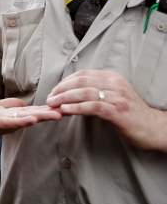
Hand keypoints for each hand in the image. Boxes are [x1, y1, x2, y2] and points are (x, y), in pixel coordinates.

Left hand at [0, 98, 62, 145]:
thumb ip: (11, 105)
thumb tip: (25, 102)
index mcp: (14, 116)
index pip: (36, 110)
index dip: (51, 107)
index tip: (67, 102)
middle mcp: (13, 121)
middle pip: (36, 115)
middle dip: (52, 112)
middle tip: (71, 109)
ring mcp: (5, 124)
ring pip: (27, 119)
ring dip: (42, 117)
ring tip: (58, 115)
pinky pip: (11, 122)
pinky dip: (22, 121)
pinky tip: (33, 119)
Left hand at [46, 70, 166, 151]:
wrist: (155, 128)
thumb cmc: (131, 114)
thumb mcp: (115, 95)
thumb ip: (98, 90)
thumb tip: (72, 92)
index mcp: (113, 78)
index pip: (83, 74)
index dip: (65, 82)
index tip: (54, 90)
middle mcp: (115, 84)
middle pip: (81, 81)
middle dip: (61, 89)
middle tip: (49, 98)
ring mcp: (118, 98)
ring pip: (85, 93)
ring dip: (65, 98)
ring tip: (52, 104)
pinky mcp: (118, 112)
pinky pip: (93, 107)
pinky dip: (76, 107)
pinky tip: (66, 110)